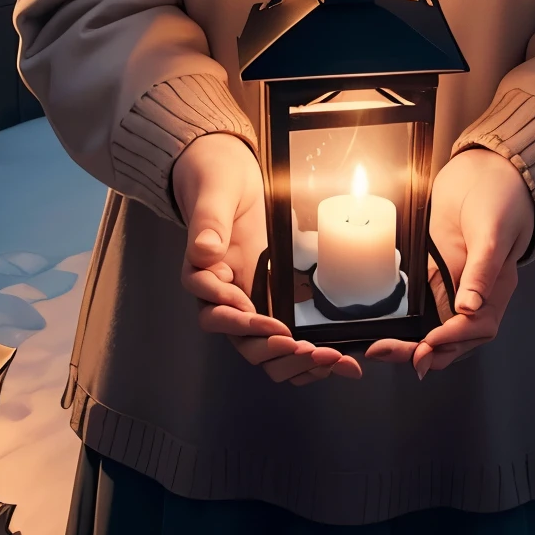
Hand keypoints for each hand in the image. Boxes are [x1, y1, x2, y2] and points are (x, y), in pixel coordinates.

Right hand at [173, 133, 361, 385]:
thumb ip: (209, 221)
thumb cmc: (217, 178)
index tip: (263, 318)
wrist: (229, 173)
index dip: (236, 320)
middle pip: (239, 340)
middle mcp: (222, 294)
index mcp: (203, 272)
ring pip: (262, 348)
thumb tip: (205, 251)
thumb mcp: (215, 191)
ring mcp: (248, 298)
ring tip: (325, 358)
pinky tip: (332, 360)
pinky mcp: (270, 296)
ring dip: (291, 360)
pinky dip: (304, 356)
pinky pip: (282, 338)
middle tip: (300, 346)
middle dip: (269, 348)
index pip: (213, 310)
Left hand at [365, 148, 534, 377]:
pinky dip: (411, 324)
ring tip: (386, 350)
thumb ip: (482, 270)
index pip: (479, 326)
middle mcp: (478, 293)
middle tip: (393, 352)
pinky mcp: (438, 272)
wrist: (485, 169)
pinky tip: (392, 331)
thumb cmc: (501, 196)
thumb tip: (469, 308)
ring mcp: (456, 284)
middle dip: (427, 351)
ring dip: (414, 344)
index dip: (453, 338)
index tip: (428, 342)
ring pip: (438, 328)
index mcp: (498, 287)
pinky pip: (426, 307)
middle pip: (456, 337)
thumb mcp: (493, 231)